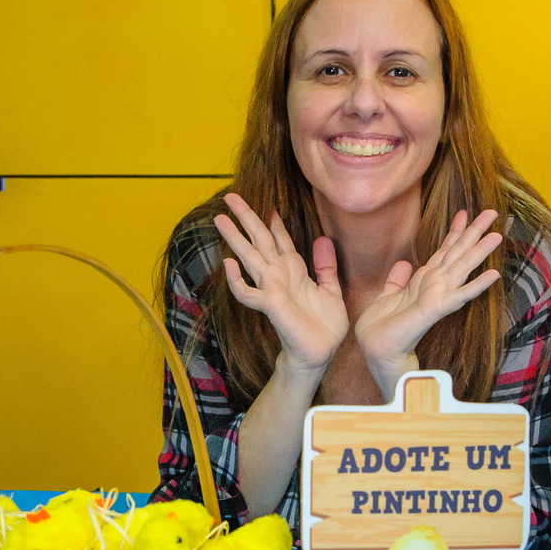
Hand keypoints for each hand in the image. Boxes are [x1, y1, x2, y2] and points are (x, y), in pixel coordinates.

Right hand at [214, 193, 349, 375]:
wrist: (320, 353)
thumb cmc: (324, 326)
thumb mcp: (331, 289)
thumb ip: (325, 266)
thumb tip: (322, 239)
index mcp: (295, 270)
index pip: (280, 239)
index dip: (273, 222)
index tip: (266, 204)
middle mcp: (280, 275)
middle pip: (260, 240)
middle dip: (246, 217)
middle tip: (230, 196)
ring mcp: (272, 288)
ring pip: (249, 257)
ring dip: (235, 238)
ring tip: (219, 218)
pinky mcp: (270, 304)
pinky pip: (248, 292)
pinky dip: (237, 280)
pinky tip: (228, 264)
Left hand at [355, 209, 501, 392]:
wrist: (378, 348)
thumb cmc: (383, 326)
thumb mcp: (388, 295)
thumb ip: (398, 279)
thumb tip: (404, 263)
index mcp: (424, 281)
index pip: (443, 251)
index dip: (454, 232)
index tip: (464, 212)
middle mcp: (435, 285)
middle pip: (458, 253)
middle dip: (474, 232)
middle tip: (492, 212)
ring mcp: (438, 296)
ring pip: (462, 268)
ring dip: (480, 252)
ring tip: (498, 235)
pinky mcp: (435, 309)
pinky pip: (459, 295)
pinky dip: (476, 286)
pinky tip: (494, 275)